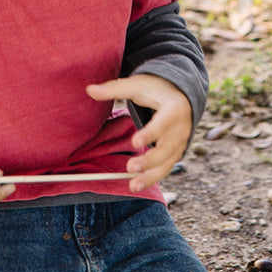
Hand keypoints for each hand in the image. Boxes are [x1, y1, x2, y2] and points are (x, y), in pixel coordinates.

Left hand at [86, 74, 191, 192]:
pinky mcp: (175, 152)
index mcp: (174, 108)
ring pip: (168, 163)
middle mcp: (181, 128)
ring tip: (133, 186)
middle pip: (167, 148)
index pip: (163, 123)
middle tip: (130, 167)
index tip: (135, 142)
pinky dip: (153, 177)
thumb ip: (115, 89)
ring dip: (151, 176)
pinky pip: (166, 167)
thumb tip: (90, 90)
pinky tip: (137, 185)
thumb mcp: (138, 85)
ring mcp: (180, 142)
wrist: (181, 95)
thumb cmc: (157, 89)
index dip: (151, 134)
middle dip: (150, 160)